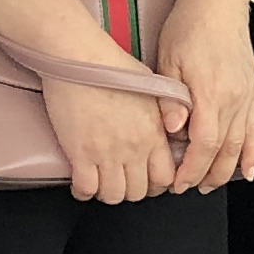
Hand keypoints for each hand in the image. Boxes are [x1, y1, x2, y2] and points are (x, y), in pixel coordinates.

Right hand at [45, 71, 179, 203]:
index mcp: (153, 133)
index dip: (158, 184)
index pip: (165, 177)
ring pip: (114, 195)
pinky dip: (84, 192)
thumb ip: (167, 111)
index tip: (150, 180)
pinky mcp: (79, 154)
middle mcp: (133, 148)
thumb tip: (175, 128)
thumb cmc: (111, 66)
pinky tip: (84, 184)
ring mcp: (106, 153)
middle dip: (134, 190)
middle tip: (125, 182)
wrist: (78, 58)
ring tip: (105, 182)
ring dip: (110, 193)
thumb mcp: (153, 87)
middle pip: (140, 192)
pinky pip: (85, 189)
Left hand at [158, 0, 253, 191]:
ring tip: (209, 185)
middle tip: (186, 188)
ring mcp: (245, 98)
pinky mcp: (251, 94)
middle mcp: (232, 99)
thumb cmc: (189, 27)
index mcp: (210, 92)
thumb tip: (173, 131)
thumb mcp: (168, 60)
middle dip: (204, 175)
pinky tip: (247, 171)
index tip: (176, 182)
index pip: (203, 144)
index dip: (191, 169)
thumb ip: (171, 99)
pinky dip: (251, 154)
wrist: (217, 3)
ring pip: (239, 145)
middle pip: (222, 151)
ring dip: (225, 170)